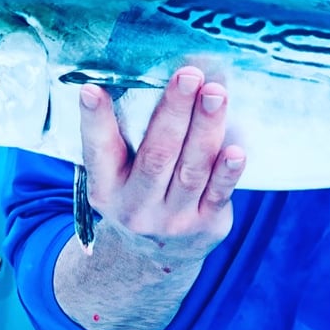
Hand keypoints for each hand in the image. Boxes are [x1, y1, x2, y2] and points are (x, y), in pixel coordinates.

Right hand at [78, 65, 245, 262]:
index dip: (95, 120)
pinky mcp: (206, 225)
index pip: (98, 150)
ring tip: (215, 93)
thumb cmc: (135, 190)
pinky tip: (238, 150)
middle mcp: (135, 206)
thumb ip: (117, 135)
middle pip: (157, 154)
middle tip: (188, 74)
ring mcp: (172, 219)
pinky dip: (227, 172)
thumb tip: (126, 74)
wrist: (155, 255)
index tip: (92, 89)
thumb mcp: (113, 173)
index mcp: (106, 186)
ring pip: (191, 169)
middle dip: (174, 111)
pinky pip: (218, 195)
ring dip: (205, 127)